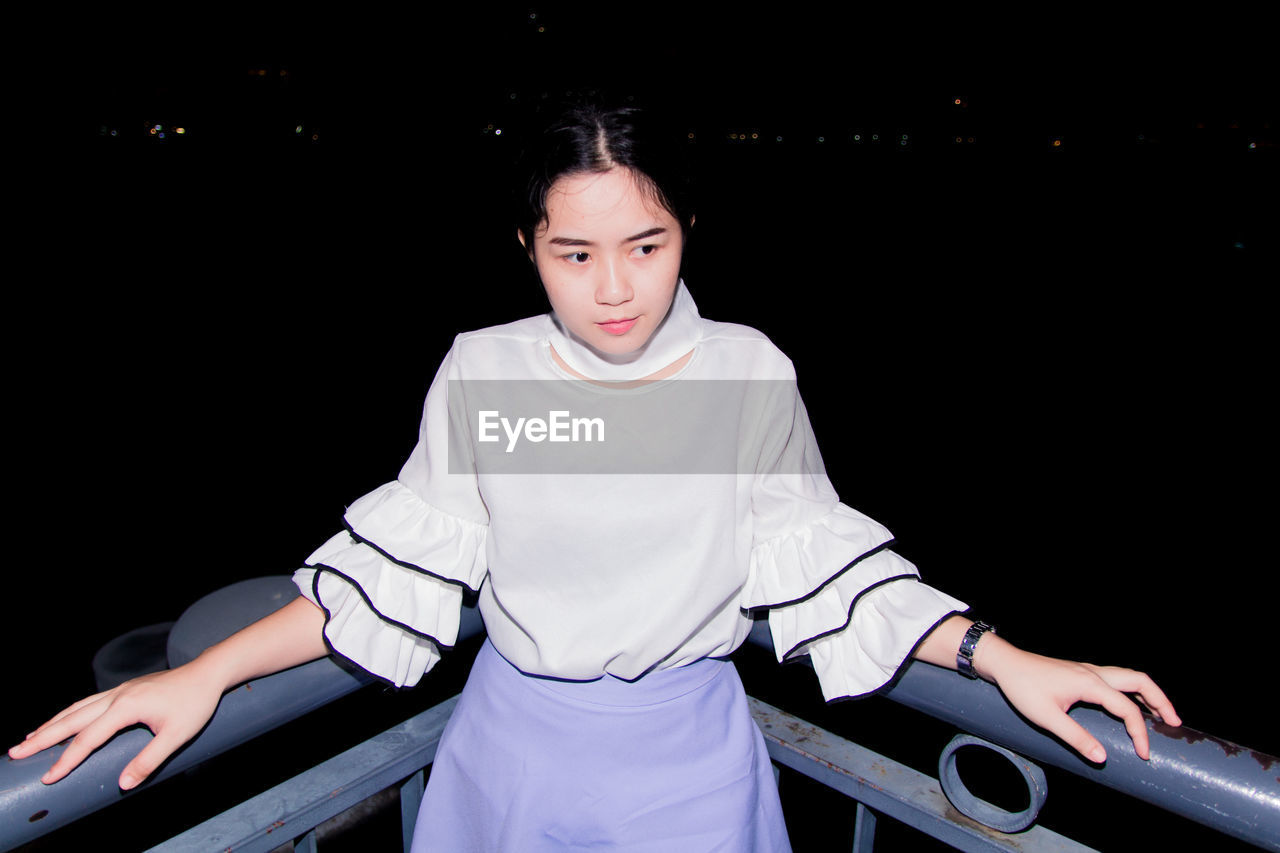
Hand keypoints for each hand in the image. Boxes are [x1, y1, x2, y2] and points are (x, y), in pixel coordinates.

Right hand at [8, 662, 222, 789]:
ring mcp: (119, 690)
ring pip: (77, 708)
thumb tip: (123, 784)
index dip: (67, 760)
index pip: (88, 739)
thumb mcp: (177, 736)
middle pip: (72, 719)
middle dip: (43, 737)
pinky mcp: (124, 689)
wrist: (207, 673)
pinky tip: (63, 720)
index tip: (47, 778)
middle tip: (16, 753)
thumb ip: (149, 760)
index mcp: (126, 707)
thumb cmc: (195, 704)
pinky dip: (70, 712)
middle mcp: (116, 696)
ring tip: (30, 738)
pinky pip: (88, 702)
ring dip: (52, 723)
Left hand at [978, 636, 1181, 762]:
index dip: (1139, 733)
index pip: (1127, 709)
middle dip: (1161, 701)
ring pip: (1129, 676)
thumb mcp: (1047, 718)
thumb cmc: (1023, 688)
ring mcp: (1088, 670)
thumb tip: (1103, 758)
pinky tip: (1130, 703)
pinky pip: (1117, 678)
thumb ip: (1076, 738)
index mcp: (1090, 683)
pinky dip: (1132, 689)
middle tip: (1174, 723)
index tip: (1144, 754)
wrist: (1005, 664)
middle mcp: (1094, 673)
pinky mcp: (1081, 672)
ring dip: (1148, 693)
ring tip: (1161, 714)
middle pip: (1139, 681)